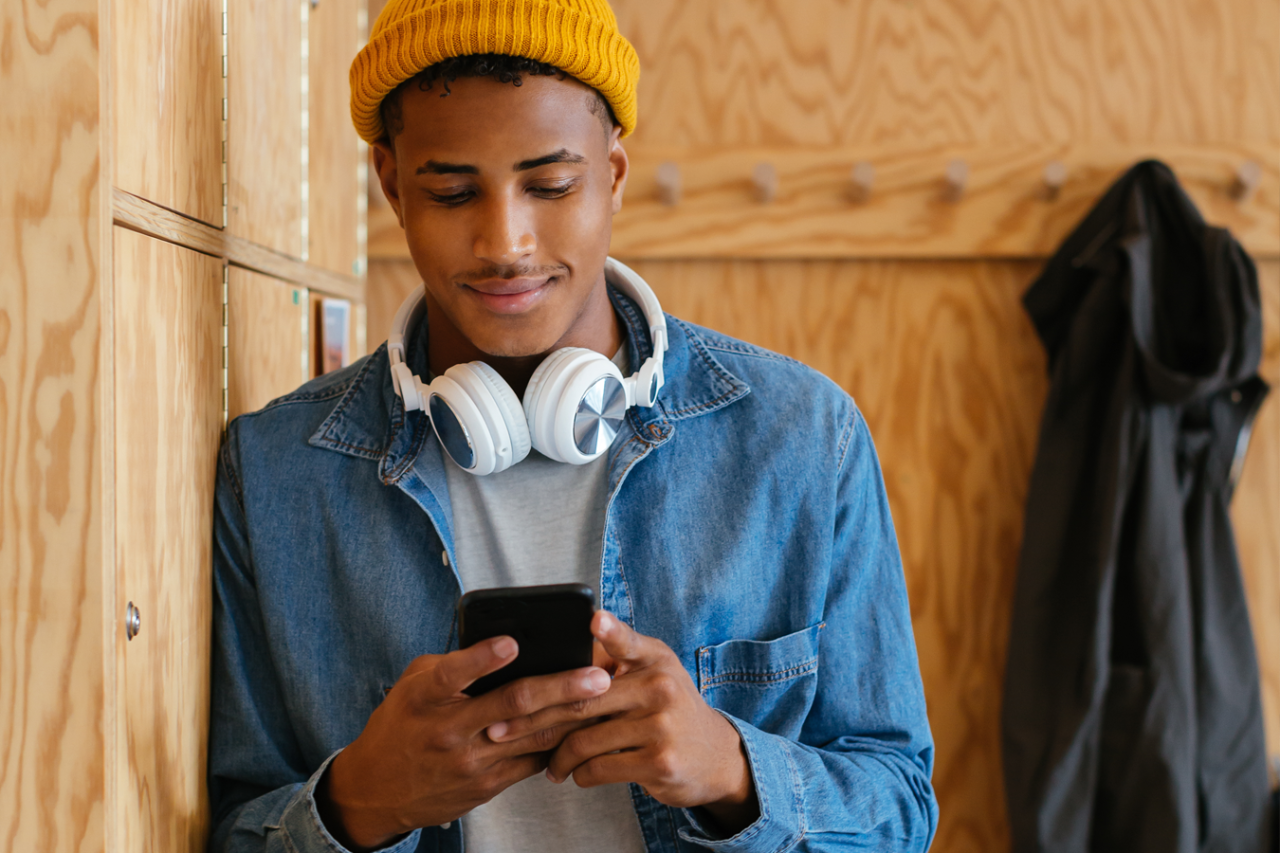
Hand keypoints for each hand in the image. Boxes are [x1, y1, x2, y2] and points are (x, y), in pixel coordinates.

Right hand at [316, 636, 612, 851]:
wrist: (377, 789)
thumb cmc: (402, 722)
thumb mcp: (414, 683)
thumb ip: (454, 664)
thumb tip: (504, 642)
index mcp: (426, 697)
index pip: (454, 674)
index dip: (483, 658)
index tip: (512, 642)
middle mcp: (448, 730)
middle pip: (512, 705)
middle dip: (560, 688)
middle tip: (596, 675)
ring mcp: (469, 761)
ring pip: (531, 735)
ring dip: (572, 715)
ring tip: (604, 696)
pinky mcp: (485, 785)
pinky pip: (531, 760)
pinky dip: (558, 742)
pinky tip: (582, 724)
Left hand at [488, 612, 758, 835]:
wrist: (714, 755)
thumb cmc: (669, 706)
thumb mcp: (654, 669)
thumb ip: (618, 653)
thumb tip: (571, 636)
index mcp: (654, 659)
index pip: (627, 642)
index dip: (609, 630)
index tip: (592, 619)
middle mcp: (660, 688)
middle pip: (581, 700)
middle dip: (533, 717)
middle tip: (500, 729)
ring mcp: (660, 727)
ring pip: (585, 740)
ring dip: (556, 757)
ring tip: (545, 762)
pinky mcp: (658, 763)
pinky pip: (599, 767)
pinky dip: (579, 774)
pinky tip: (573, 774)